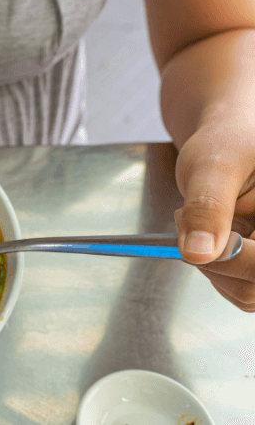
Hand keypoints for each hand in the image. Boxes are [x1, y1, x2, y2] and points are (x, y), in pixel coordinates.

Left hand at [175, 117, 254, 311]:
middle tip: (188, 216)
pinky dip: (215, 267)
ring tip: (204, 219)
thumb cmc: (229, 141)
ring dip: (212, 263)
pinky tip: (213, 234)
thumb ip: (208, 207)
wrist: (229, 140)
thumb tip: (197, 253)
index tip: (188, 219)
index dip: (228, 254)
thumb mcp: (214, 165)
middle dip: (215, 257)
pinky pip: (239, 288)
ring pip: (245, 292)